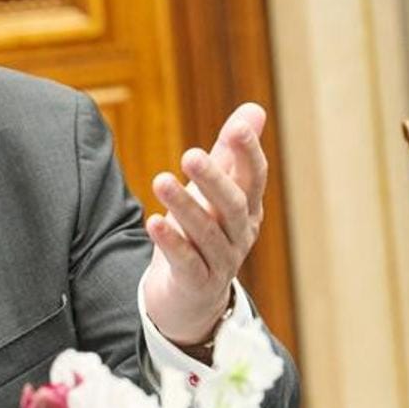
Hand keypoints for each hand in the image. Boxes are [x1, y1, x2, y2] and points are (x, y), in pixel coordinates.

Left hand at [143, 103, 268, 345]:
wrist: (190, 298)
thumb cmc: (204, 233)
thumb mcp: (217, 192)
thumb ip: (231, 153)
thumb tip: (254, 109)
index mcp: (248, 208)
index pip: (254, 177)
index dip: (248, 153)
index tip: (237, 127)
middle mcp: (240, 234)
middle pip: (232, 205)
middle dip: (214, 179)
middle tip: (190, 154)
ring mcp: (221, 261)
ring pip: (207, 233)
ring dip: (185, 206)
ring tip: (161, 181)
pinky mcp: (197, 283)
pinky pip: (186, 262)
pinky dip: (172, 242)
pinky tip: (154, 222)